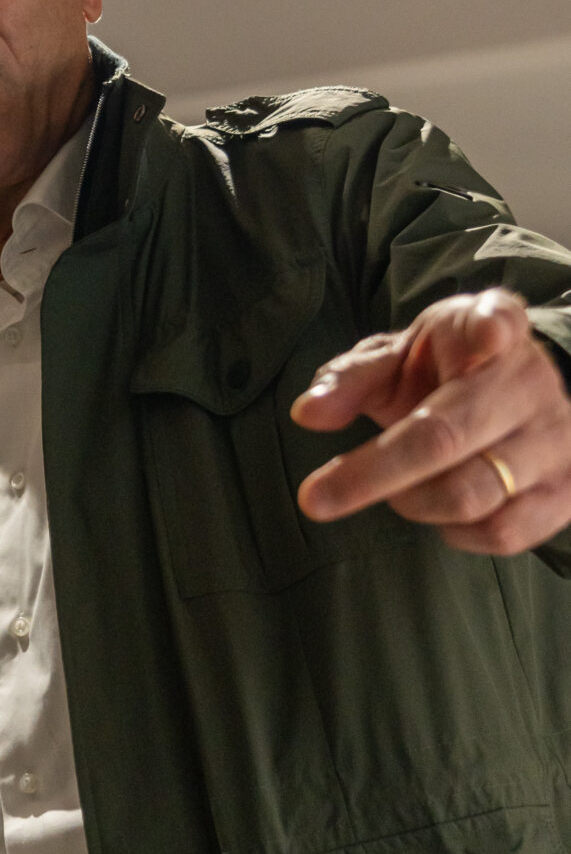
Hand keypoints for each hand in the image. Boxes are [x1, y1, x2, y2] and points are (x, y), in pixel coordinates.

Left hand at [292, 289, 570, 553]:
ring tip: (395, 489)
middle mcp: (531, 380)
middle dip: (374, 473)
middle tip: (314, 498)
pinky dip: (454, 532)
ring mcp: (556, 438)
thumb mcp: (396, 359)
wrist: (511, 397)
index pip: (499, 320)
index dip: (492, 328)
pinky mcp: (567, 491)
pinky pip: (502, 532)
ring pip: (473, 494)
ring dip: (412, 503)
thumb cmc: (442, 373)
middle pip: (448, 435)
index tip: (485, 334)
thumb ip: (351, 380)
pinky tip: (438, 509)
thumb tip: (308, 412)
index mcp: (489, 327)